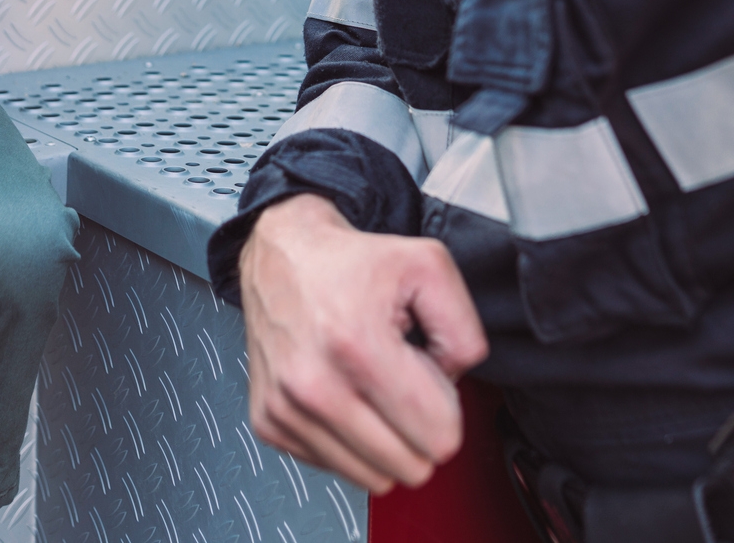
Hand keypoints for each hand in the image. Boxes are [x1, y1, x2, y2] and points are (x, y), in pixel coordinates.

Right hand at [239, 194, 488, 492]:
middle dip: (418, 428)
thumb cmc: (352, 263)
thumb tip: (455, 385)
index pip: (438, 436)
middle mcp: (314, 383)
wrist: (283, 254)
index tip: (428, 374)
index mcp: (357, 344)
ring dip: (384, 440)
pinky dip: (349, 440)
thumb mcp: (430, 268)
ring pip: (373, 478)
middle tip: (402, 381)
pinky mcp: (269, 422)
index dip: (447, 407)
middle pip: (410, 467)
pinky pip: (336, 468)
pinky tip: (344, 394)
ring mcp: (286, 408)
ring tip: (372, 387)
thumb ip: (464, 332)